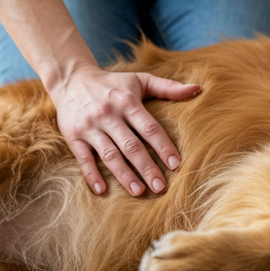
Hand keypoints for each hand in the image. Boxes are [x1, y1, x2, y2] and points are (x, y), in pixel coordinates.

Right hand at [47, 63, 199, 196]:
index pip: (149, 127)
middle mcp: (109, 115)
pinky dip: (92, 175)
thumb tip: (198, 88)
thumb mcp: (139, 80)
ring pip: (110, 155)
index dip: (163, 146)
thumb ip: (168, 87)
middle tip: (160, 186)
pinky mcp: (74, 136)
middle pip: (131, 145)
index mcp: (127, 102)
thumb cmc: (112, 83)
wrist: (71, 79)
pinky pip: (83, 159)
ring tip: (139, 191)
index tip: (176, 164)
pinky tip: (103, 190)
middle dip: (147, 167)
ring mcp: (90, 127)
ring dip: (124, 175)